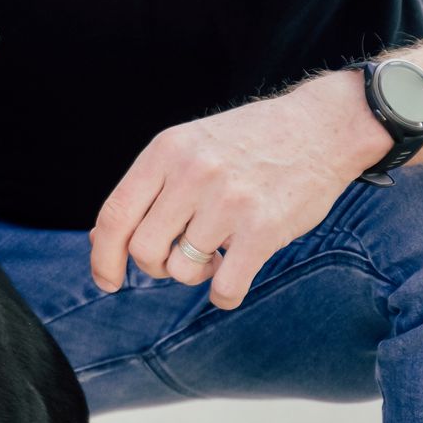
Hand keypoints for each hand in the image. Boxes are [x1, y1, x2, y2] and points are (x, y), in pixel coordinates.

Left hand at [88, 74, 390, 309]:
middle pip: (144, 249)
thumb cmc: (249, 142)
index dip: (102, 256)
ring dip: (195, 274)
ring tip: (217, 253)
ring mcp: (228, 201)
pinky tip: (233, 277)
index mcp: (166, 150)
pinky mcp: (263, 228)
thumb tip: (103, 239)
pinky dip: (223, 295)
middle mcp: (192, 173)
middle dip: (155, 265)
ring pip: (182, 270)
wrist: (321, 127)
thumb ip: (151, 186)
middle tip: (179, 255)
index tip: (108, 281)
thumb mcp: (189, 145)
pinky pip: (225, 287)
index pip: (115, 214)